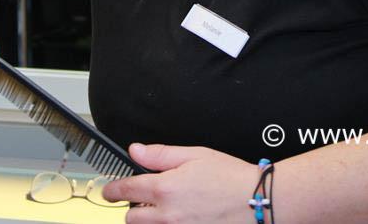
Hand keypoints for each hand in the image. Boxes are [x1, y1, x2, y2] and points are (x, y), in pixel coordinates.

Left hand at [103, 143, 262, 223]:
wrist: (257, 201)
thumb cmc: (230, 178)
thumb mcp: (195, 154)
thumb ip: (160, 154)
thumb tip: (136, 150)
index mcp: (165, 189)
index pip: (126, 190)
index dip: (113, 189)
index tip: (110, 190)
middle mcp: (167, 215)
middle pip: (131, 217)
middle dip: (133, 207)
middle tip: (144, 198)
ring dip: (148, 220)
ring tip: (166, 208)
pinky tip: (181, 217)